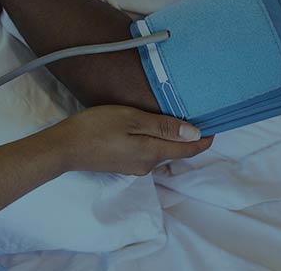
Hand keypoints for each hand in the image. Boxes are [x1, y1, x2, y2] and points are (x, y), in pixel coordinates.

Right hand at [45, 106, 212, 175]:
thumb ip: (163, 127)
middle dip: (187, 136)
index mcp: (152, 153)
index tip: (216, 123)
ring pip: (160, 151)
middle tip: (193, 112)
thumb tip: (195, 134)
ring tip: (169, 116)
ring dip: (168, 137)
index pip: (189, 149)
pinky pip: (146, 152)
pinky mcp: (123, 165)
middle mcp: (147, 165)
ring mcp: (134, 167)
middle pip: (176, 150)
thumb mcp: (131, 119)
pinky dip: (153, 141)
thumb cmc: (95, 128)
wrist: (64, 148)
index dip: (205, 138)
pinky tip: (144, 127)